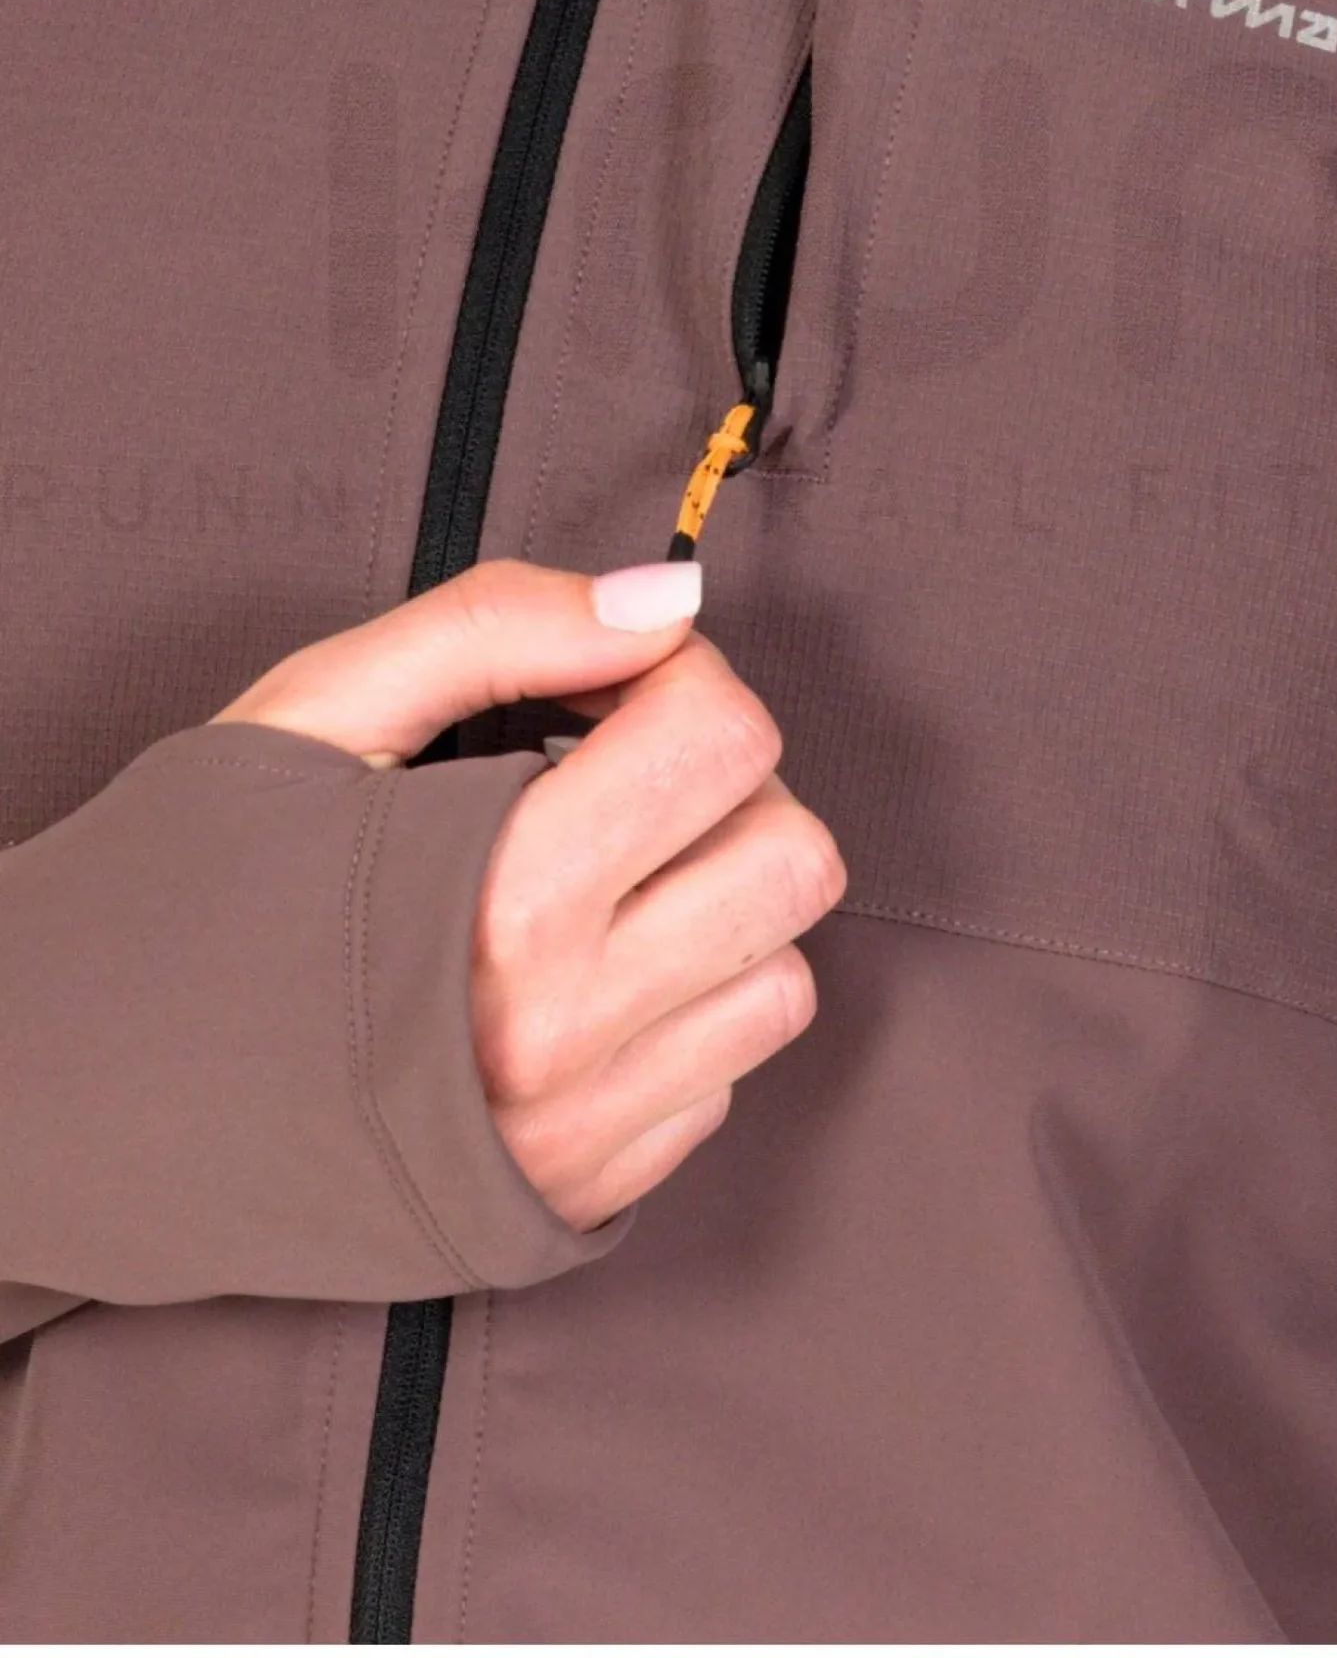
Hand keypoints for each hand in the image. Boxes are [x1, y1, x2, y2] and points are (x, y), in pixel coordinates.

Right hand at [210, 556, 845, 1229]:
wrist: (88, 1104)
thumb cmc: (191, 897)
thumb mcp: (315, 716)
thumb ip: (498, 627)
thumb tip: (666, 600)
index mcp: (500, 894)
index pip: (722, 737)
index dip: (676, 677)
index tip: (600, 690)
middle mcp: (565, 1028)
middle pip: (793, 858)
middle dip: (724, 789)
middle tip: (617, 781)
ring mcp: (584, 1127)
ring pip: (784, 975)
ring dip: (717, 906)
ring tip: (601, 884)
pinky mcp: (583, 1192)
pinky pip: (724, 1076)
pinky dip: (680, 1011)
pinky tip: (574, 981)